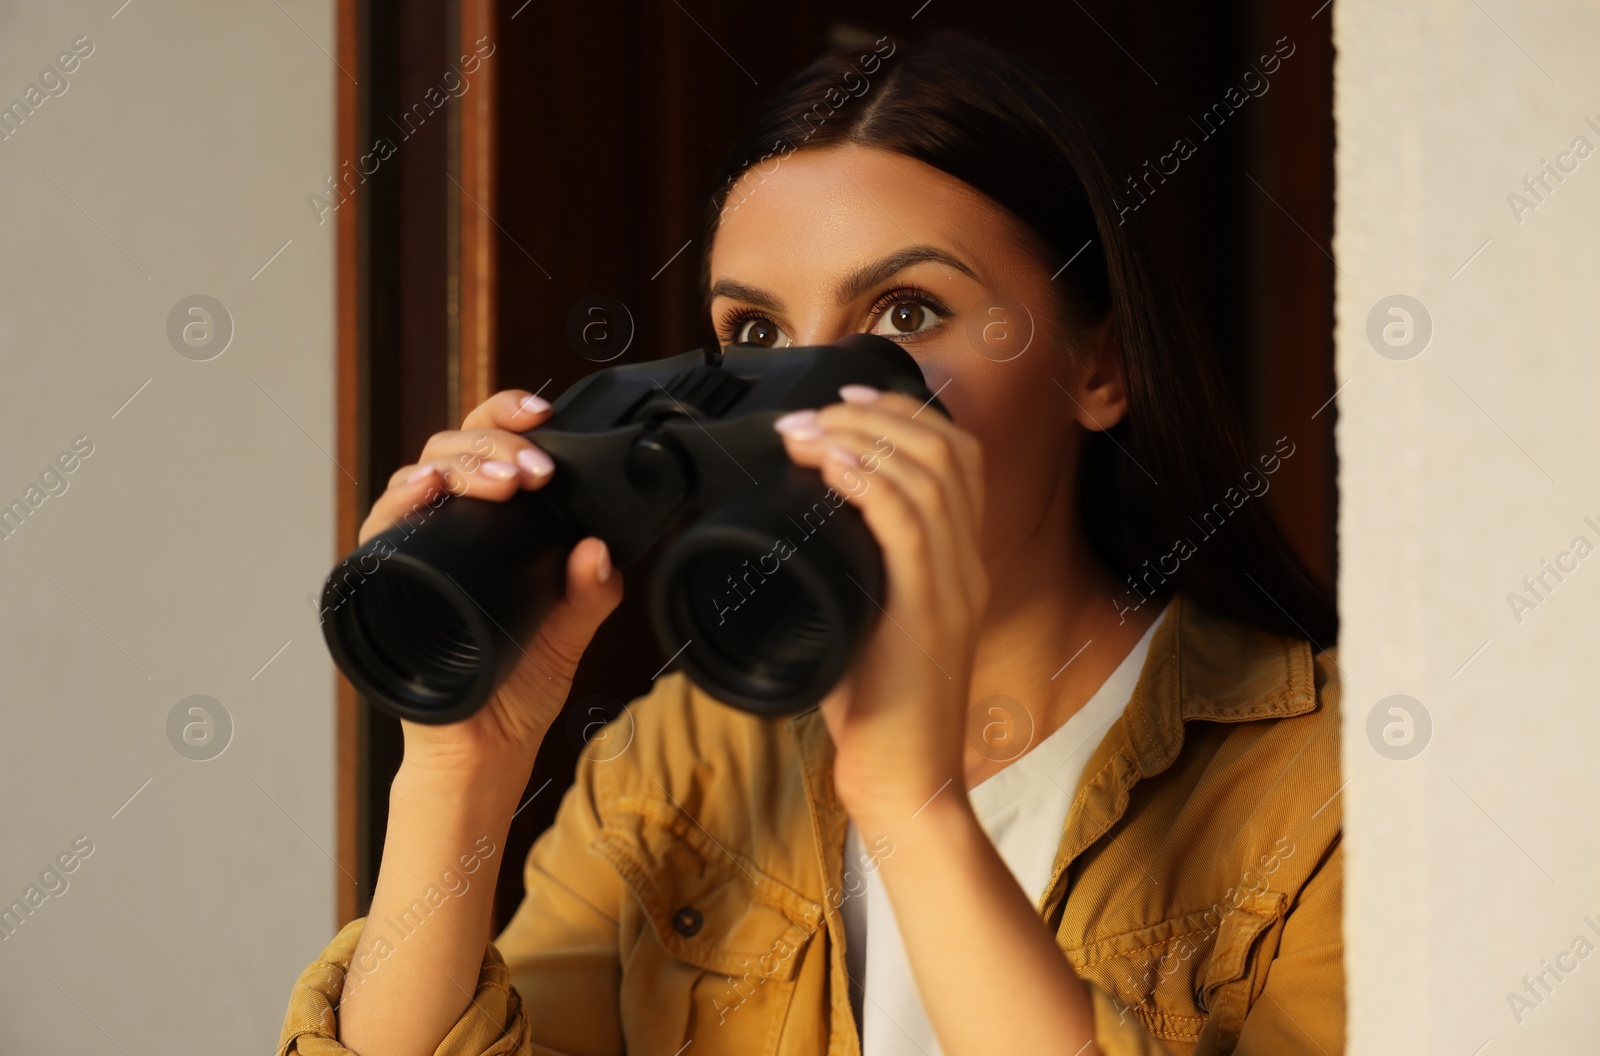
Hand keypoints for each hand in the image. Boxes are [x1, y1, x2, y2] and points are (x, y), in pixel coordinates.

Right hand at [358, 389, 624, 786]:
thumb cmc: (517, 688)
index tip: (545, 415)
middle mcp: (448, 527)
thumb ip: (590, 593)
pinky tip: (425, 491)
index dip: (510, 417)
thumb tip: (597, 550)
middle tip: (532, 471)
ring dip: (461, 465)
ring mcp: (415, 549)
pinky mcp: (383, 579)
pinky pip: (379, 528)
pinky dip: (400, 501)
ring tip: (503, 482)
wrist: (483, 750)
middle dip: (494, 443)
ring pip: (418, 474)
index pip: (492, 447)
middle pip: (452, 448)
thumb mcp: (569, 633)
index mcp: (492, 524)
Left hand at [772, 384, 988, 820]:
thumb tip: (797, 534)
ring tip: (811, 429)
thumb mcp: (866, 626)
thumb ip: (852, 577)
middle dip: (876, 413)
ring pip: (928, 475)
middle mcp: (965, 565)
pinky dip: (869, 480)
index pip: (956, 458)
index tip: (847, 400)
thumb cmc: (878, 712)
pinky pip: (908, 522)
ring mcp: (953, 586)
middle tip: (817, 409)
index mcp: (958, 564)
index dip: (904, 415)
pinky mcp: (929, 612)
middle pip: (945, 450)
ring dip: (862, 437)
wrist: (906, 781)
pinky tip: (833, 463)